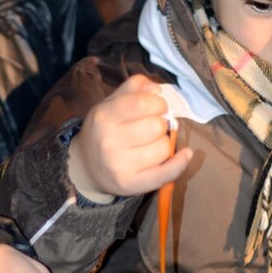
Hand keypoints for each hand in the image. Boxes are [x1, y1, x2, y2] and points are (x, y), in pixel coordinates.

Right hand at [67, 75, 192, 202]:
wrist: (85, 167)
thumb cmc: (104, 130)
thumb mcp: (111, 103)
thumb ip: (134, 87)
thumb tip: (157, 89)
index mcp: (104, 117)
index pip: (142, 103)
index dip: (158, 103)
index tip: (157, 107)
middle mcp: (109, 142)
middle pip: (157, 126)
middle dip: (160, 124)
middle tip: (150, 129)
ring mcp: (119, 166)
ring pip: (163, 148)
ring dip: (162, 144)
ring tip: (149, 145)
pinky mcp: (130, 185)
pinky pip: (165, 174)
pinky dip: (180, 164)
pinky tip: (186, 154)